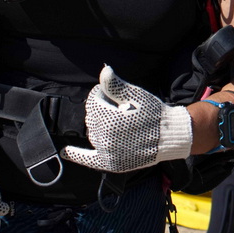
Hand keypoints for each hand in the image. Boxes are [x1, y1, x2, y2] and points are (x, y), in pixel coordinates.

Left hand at [61, 65, 192, 172]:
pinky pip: (87, 159)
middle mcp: (103, 137)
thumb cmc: (154, 113)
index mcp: (108, 118)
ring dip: (98, 125)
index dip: (104, 94)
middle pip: (92, 116)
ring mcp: (106, 151)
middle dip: (102, 109)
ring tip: (117, 122)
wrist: (168, 136)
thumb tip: (104, 70)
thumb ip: (115, 85)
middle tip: (120, 109)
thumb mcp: (135, 96)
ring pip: (92, 133)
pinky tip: (65, 151)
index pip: (93, 100)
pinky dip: (75, 154)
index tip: (115, 95)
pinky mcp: (110, 163)